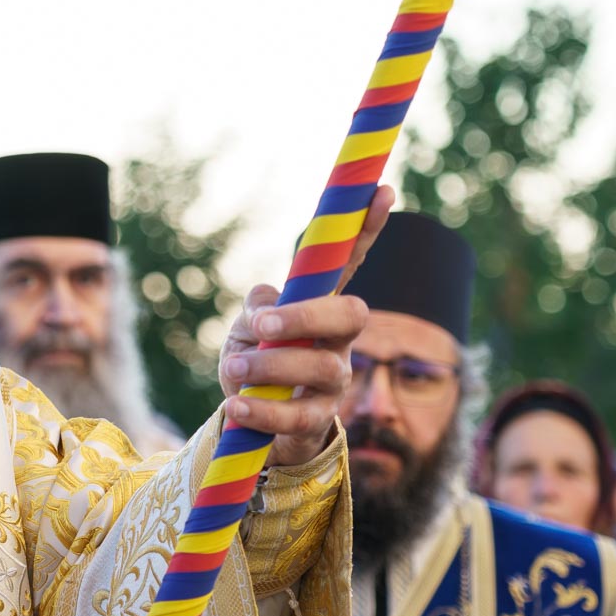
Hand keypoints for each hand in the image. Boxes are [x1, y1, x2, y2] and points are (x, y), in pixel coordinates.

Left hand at [215, 186, 392, 467]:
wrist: (252, 424)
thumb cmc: (253, 362)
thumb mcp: (245, 328)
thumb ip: (257, 309)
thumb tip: (268, 299)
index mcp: (320, 306)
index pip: (348, 262)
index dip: (365, 229)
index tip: (381, 191)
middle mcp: (338, 340)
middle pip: (351, 316)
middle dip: (309, 315)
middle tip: (264, 324)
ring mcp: (334, 381)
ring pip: (322, 366)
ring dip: (271, 365)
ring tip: (234, 365)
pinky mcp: (317, 420)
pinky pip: (297, 416)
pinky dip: (261, 410)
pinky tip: (235, 404)